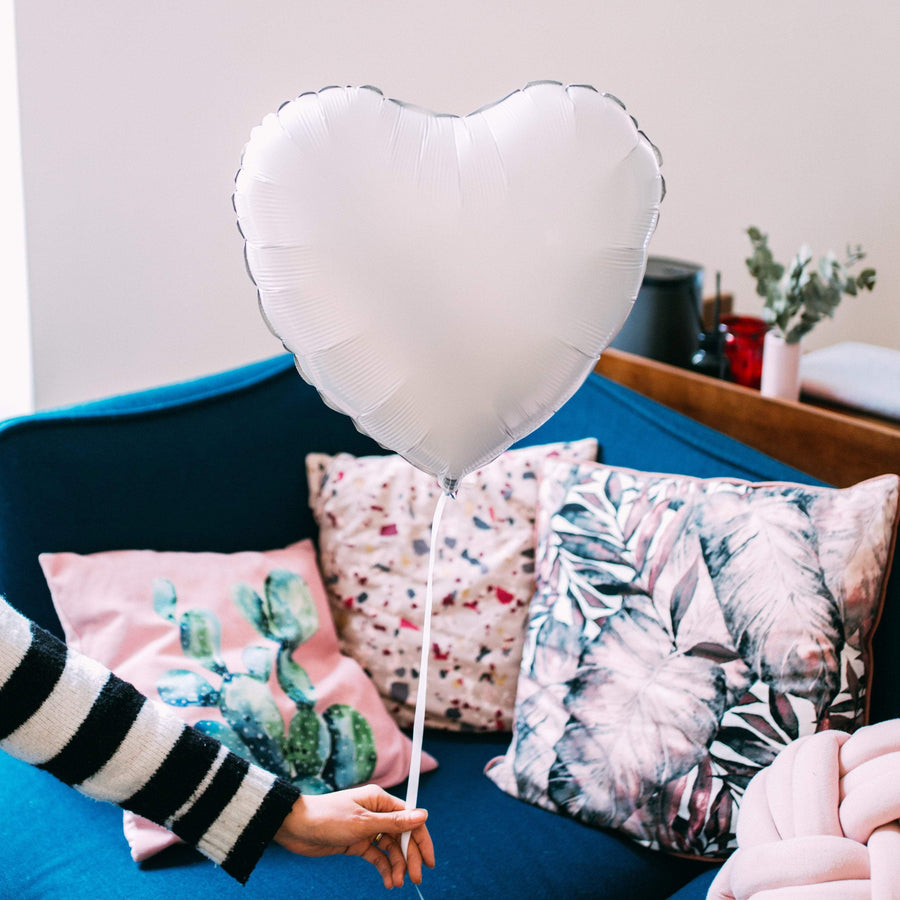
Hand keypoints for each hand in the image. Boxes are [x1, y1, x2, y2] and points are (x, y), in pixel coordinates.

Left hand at [274, 783, 435, 888]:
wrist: (295, 828)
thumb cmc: (328, 817)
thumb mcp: (363, 823)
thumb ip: (394, 822)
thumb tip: (423, 815)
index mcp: (380, 800)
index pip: (410, 818)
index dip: (422, 839)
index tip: (429, 861)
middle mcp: (376, 812)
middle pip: (402, 835)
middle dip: (411, 857)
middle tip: (416, 878)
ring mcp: (366, 828)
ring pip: (390, 848)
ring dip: (396, 865)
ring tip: (397, 883)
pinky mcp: (356, 842)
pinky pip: (376, 856)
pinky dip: (383, 868)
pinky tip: (387, 881)